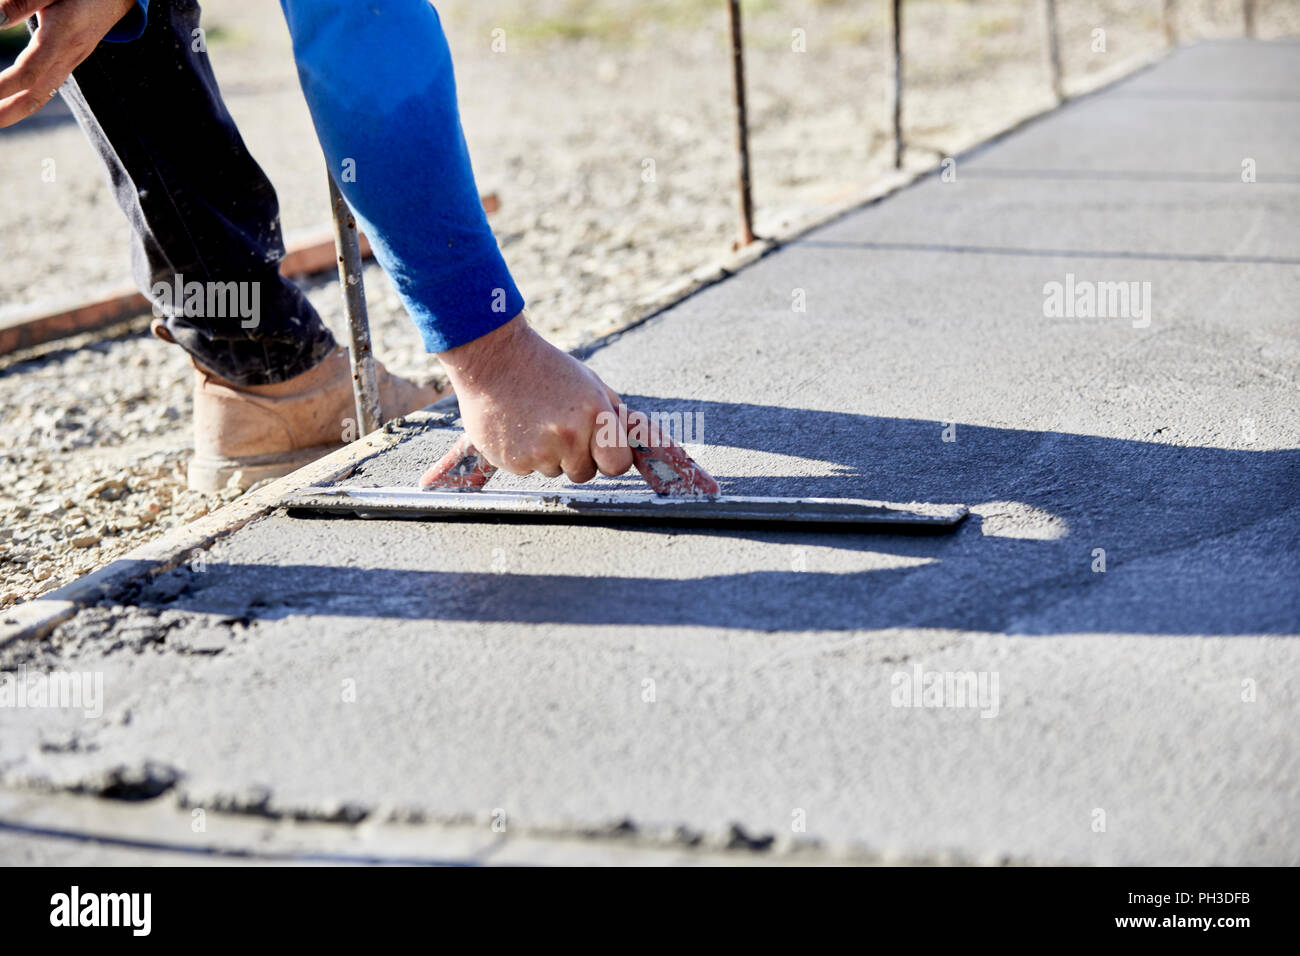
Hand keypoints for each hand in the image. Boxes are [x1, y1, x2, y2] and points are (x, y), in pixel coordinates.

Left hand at [0, 0, 134, 128]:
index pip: (29, 71)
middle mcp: (68, 55)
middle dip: (9, 112)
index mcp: (63, 36)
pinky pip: (46, 86)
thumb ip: (20, 1)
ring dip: (15, 110)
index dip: (3, 87)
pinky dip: (26, 98)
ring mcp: (70, 60)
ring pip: (42, 94)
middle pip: (37, 94)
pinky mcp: (68, 60)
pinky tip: (11, 103)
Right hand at [438, 314, 634, 481]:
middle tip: (559, 424)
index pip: (618, 465)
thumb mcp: (590, 384)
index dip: (611, 458)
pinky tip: (517, 426)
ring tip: (535, 420)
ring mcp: (538, 451)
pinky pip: (528, 470)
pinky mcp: (511, 461)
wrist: (493, 358)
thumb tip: (649, 444)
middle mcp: (568, 436)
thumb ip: (616, 416)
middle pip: (585, 473)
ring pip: (555, 472)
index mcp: (594, 414)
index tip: (603, 448)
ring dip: (549, 455)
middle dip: (577, 456)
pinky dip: (524, 455)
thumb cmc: (546, 368)